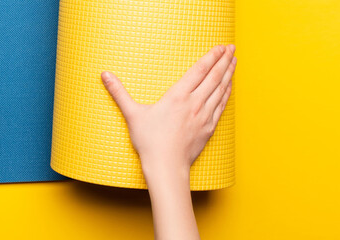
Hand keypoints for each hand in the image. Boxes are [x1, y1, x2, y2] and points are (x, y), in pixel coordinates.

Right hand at [102, 44, 236, 239]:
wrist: (166, 167)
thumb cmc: (149, 142)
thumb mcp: (132, 114)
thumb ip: (119, 93)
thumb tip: (105, 75)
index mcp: (177, 96)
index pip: (199, 70)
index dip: (211, 57)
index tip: (219, 47)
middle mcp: (194, 103)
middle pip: (214, 77)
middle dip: (224, 60)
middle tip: (232, 47)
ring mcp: (204, 116)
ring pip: (220, 90)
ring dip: (228, 74)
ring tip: (234, 61)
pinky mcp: (208, 128)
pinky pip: (221, 106)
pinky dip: (227, 93)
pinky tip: (229, 87)